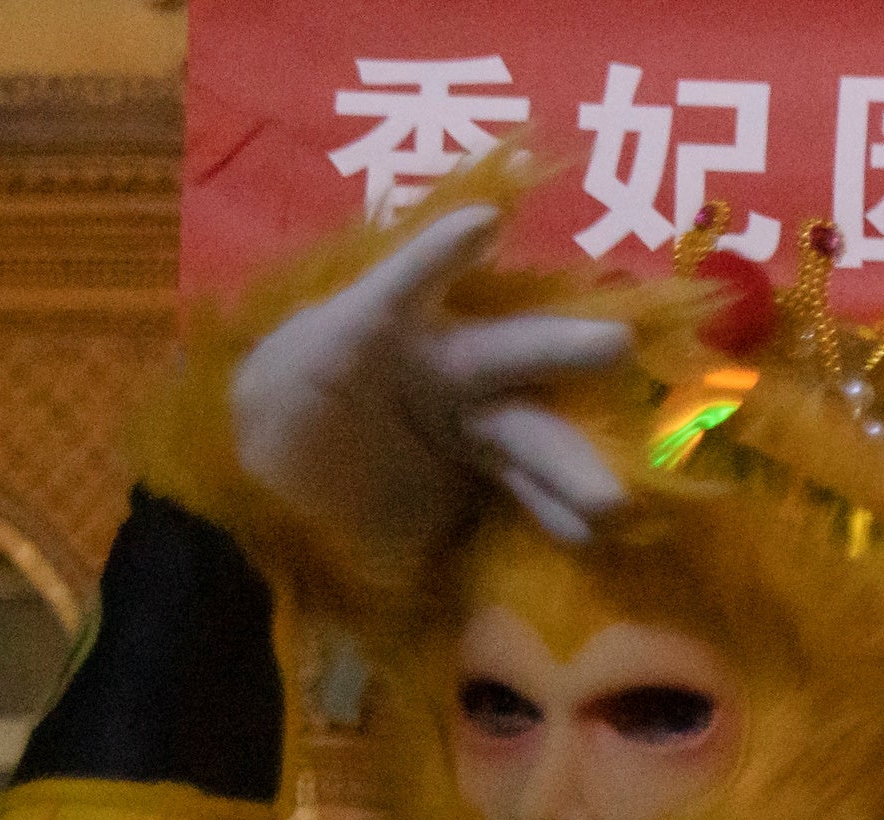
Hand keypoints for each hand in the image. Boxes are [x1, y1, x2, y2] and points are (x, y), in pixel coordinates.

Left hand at [230, 202, 635, 558]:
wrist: (273, 520)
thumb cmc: (268, 433)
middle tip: (615, 344)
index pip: (412, 287)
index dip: (441, 256)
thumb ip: (323, 354)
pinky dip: (556, 511)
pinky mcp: (478, 486)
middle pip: (506, 355)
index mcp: (382, 332)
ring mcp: (466, 430)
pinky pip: (525, 494)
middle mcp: (438, 370)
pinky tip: (585, 532)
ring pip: (527, 434)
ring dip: (571, 462)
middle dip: (559, 347)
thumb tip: (381, 308)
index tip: (484, 223)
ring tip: (609, 502)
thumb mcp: (274, 388)